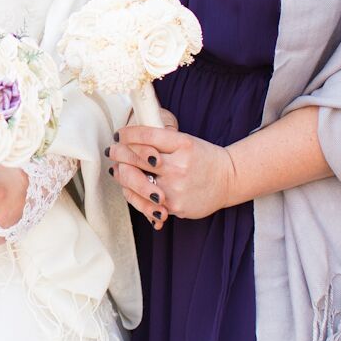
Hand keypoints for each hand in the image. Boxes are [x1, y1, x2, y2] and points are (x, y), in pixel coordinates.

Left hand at [107, 122, 236, 227]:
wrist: (228, 180)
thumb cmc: (203, 158)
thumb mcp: (186, 141)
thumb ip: (160, 138)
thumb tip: (128, 136)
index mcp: (182, 144)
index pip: (146, 135)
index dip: (127, 134)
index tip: (119, 134)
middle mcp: (178, 166)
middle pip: (136, 158)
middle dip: (118, 152)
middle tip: (112, 150)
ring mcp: (175, 188)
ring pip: (134, 182)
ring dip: (121, 174)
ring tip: (117, 169)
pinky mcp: (174, 207)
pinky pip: (145, 203)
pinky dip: (134, 194)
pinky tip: (129, 187)